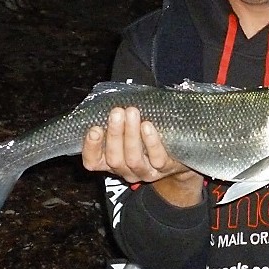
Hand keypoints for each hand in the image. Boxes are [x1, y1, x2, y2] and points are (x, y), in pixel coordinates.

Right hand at [82, 107, 203, 205]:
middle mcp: (126, 170)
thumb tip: (109, 97)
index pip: (93, 162)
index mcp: (112, 161)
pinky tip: (148, 126)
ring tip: (132, 113)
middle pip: (114, 158)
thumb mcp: (128, 129)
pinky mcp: (164, 168)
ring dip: (131, 135)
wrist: (178, 155)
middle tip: (116, 112)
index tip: (94, 128)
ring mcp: (145, 171)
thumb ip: (117, 120)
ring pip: (133, 159)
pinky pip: (157, 158)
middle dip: (114, 134)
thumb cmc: (146, 136)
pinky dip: (151, 142)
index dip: (91, 148)